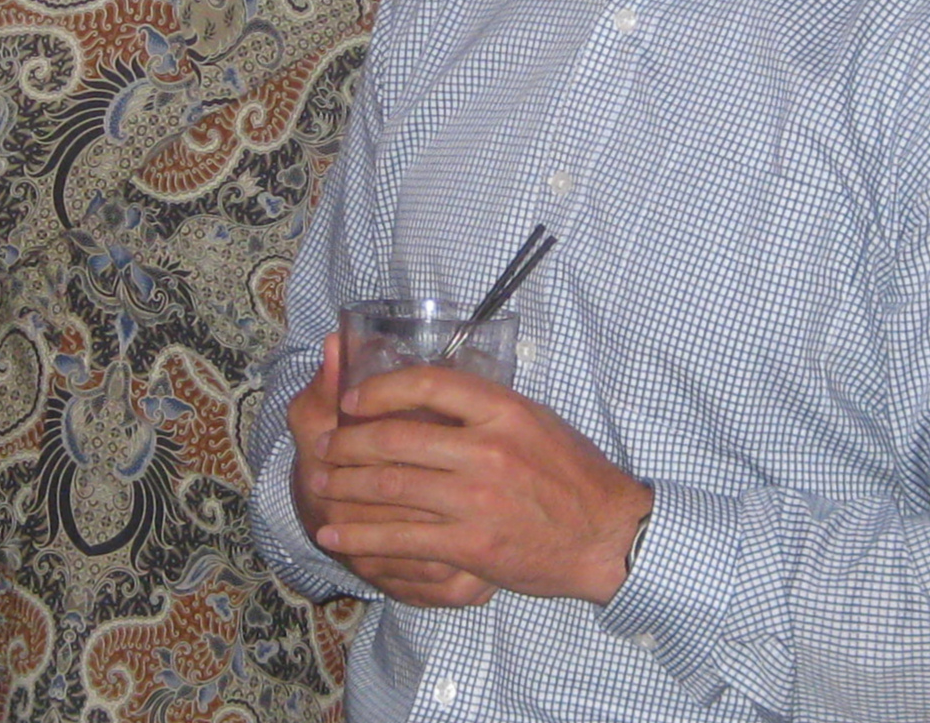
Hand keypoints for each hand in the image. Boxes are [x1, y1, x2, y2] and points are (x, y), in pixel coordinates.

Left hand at [304, 357, 651, 606]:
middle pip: (396, 438)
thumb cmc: (572, 474)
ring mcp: (476, 499)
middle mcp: (486, 450)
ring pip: (391, 487)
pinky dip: (362, 536)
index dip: (378, 389)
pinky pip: (403, 538)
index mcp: (502, 410)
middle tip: (323, 446)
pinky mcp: (472, 545)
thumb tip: (427, 389)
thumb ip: (483, 405)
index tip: (352, 401)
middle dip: (348, 443)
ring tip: (319, 485)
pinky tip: (335, 534)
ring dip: (345, 487)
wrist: (609, 536)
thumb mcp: (534, 419)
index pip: (426, 384)